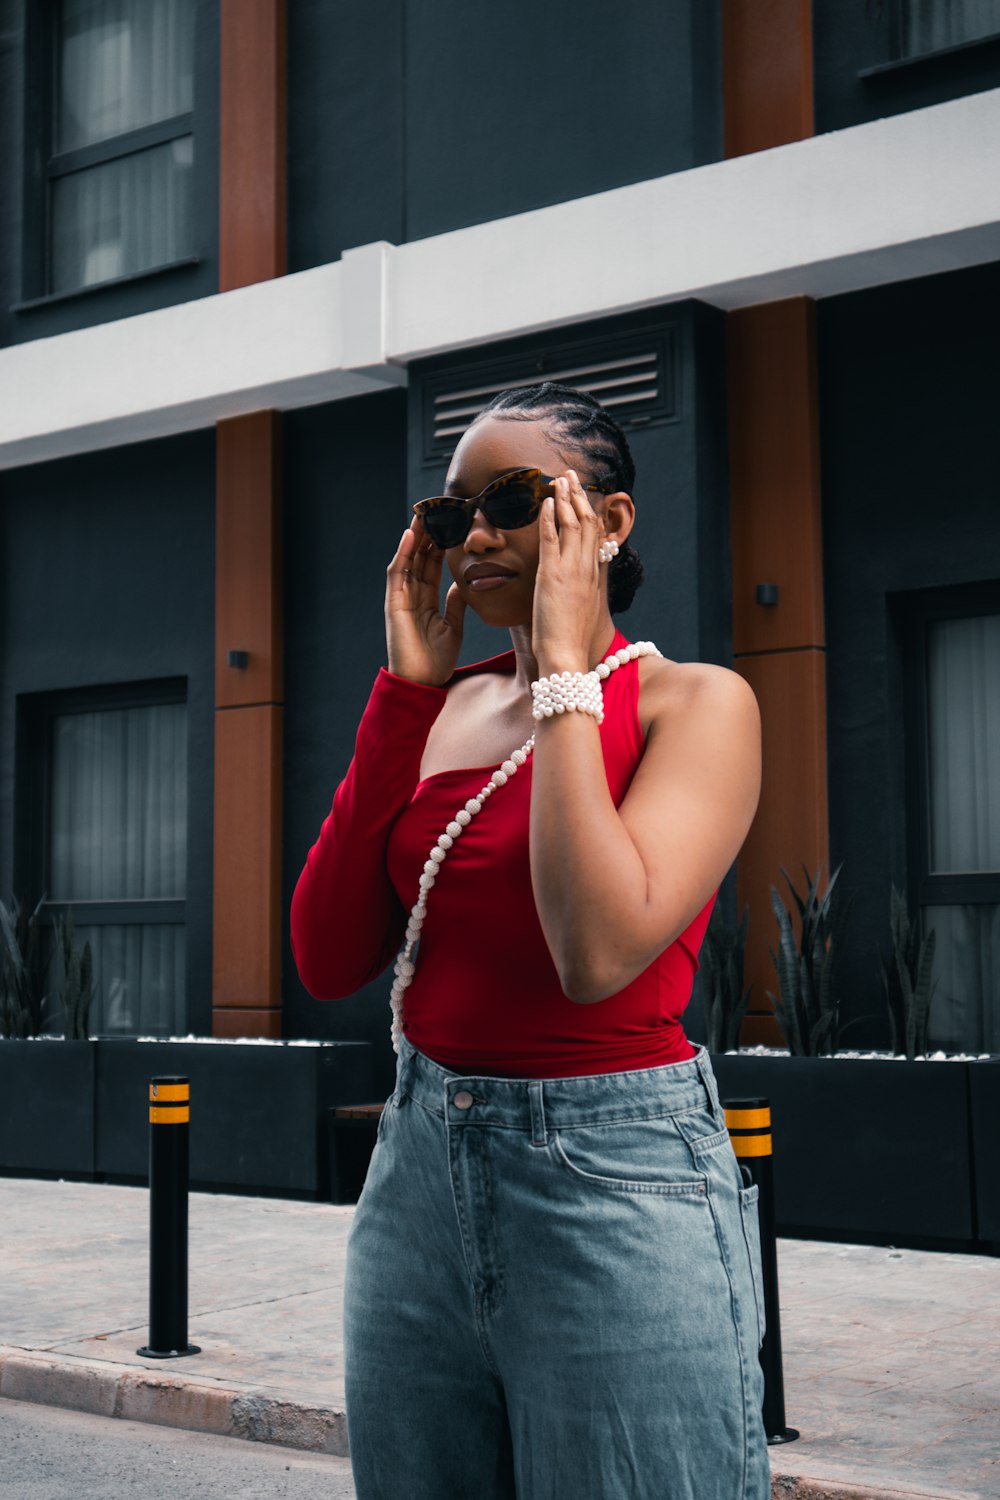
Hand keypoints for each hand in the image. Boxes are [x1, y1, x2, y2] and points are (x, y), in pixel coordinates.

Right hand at [385, 519, 465, 685]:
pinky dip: (403, 553)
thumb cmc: (436, 659)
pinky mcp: (394, 603)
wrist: (423, 682)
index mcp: (427, 599)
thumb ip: (455, 604)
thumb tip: (462, 585)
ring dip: (415, 536)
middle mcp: (412, 594)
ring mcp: (401, 597)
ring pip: (408, 559)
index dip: (441, 544)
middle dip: (429, 534)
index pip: (433, 564)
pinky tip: (411, 535)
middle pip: (420, 557)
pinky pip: (397, 573)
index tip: (453, 525)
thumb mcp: (453, 626)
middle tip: (439, 510)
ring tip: (424, 514)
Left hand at [531, 470, 604, 674]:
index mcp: (593, 577)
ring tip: (561, 479)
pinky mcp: (552, 575)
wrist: (566, 656)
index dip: (590, 512)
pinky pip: (551, 538)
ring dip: (566, 498)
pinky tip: (545, 502)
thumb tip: (574, 586)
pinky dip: (549, 517)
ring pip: (573, 524)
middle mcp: (586, 569)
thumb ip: (578, 592)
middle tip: (573, 476)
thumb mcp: (580, 611)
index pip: (596, 536)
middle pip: (588, 523)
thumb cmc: (570, 641)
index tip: (583, 495)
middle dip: (580, 496)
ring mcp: (571, 570)